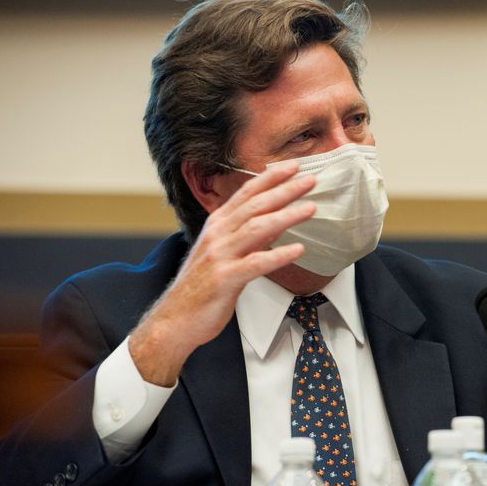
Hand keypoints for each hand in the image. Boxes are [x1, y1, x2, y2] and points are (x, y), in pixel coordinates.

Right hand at [129, 161, 315, 384]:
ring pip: (256, 229)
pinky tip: (298, 250)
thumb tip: (277, 222)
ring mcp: (220, 256)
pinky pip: (256, 264)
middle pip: (255, 205)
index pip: (246, 193)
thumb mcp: (225, 252)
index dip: (270, 178)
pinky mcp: (225, 279)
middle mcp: (218, 235)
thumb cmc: (202, 286)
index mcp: (218, 225)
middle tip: (310, 179)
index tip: (293, 166)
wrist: (175, 319)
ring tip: (310, 208)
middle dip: (284, 190)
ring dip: (286, 216)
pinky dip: (278, 255)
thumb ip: (248, 235)